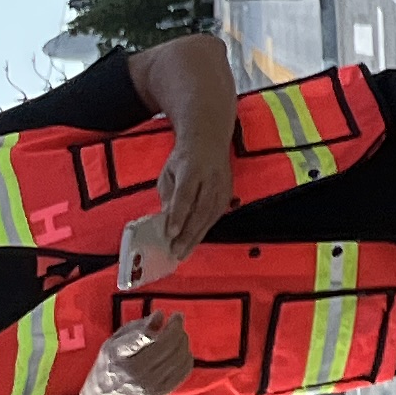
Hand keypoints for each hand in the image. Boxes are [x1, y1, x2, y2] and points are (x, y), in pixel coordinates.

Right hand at [42, 316, 191, 394]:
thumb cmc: (104, 388)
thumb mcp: (112, 356)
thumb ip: (133, 336)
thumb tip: (159, 317)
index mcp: (108, 360)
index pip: (128, 341)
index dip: (147, 330)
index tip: (163, 318)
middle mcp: (120, 374)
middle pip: (159, 349)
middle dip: (176, 335)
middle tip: (179, 324)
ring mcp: (134, 389)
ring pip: (169, 364)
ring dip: (182, 349)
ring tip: (182, 340)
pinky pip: (174, 380)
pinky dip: (183, 367)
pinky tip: (183, 360)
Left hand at [141, 119, 228, 278]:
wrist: (209, 141)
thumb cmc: (182, 159)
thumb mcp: (168, 173)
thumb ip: (168, 195)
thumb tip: (166, 219)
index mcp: (192, 169)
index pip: (186, 194)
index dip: (179, 214)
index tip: (170, 233)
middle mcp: (211, 178)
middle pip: (201, 208)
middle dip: (188, 232)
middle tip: (175, 251)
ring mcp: (223, 186)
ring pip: (212, 215)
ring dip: (197, 235)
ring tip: (183, 252)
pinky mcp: (229, 192)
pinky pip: (218, 215)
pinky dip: (206, 229)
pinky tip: (195, 241)